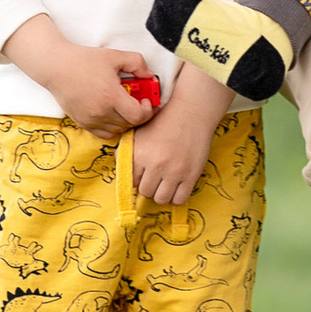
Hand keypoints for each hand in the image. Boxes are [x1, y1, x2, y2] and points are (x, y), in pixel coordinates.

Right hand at [0, 18, 163, 133]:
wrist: (56, 67)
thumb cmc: (85, 60)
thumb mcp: (115, 56)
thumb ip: (137, 63)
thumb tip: (150, 76)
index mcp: (110, 96)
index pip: (138, 116)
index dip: (148, 110)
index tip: (146, 100)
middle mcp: (101, 112)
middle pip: (130, 124)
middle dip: (139, 113)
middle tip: (139, 101)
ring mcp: (91, 120)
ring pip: (118, 130)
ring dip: (127, 120)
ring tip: (125, 105)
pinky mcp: (82, 123)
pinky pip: (105, 133)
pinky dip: (113, 127)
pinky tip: (113, 113)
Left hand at [131, 70, 230, 209]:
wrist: (191, 111)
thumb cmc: (164, 121)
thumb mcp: (140, 132)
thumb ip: (126, 150)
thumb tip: (119, 165)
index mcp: (140, 154)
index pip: (131, 181)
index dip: (137, 178)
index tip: (143, 174)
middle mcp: (155, 165)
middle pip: (145, 192)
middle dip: (149, 186)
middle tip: (156, 177)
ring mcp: (174, 171)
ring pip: (161, 199)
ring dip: (162, 193)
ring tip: (166, 182)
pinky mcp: (191, 175)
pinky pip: (179, 199)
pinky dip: (176, 196)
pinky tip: (177, 185)